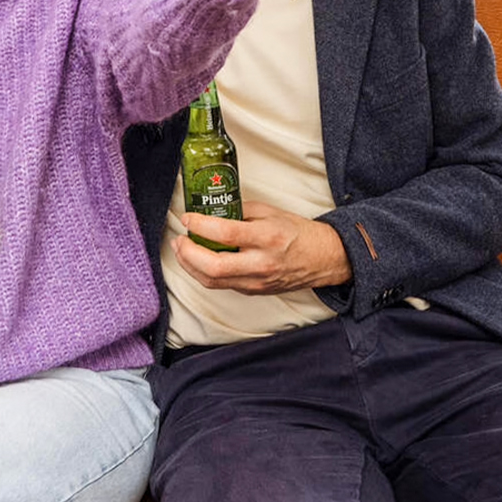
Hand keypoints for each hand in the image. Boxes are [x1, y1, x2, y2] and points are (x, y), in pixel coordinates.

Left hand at [172, 201, 351, 294]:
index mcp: (266, 238)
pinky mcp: (253, 291)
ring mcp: (256, 281)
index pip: (225, 233)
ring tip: (182, 250)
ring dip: (190, 266)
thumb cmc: (297, 233)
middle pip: (213, 267)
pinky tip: (198, 261)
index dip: (199, 225)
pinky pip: (221, 285)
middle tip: (180, 239)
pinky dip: (204, 273)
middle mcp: (260, 263)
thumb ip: (240, 211)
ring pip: (212, 281)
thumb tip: (211, 211)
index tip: (188, 218)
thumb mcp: (270, 212)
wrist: (322, 258)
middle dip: (188, 254)